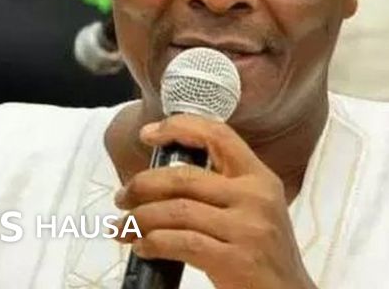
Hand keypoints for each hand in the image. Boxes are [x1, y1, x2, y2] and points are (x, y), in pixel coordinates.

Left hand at [115, 115, 314, 288]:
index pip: (218, 135)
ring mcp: (248, 228)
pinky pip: (182, 243)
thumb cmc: (265, 256)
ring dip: (140, 218)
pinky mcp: (236, 260)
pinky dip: (153, 243)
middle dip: (143, 185)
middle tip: (123, 197)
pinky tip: (142, 248)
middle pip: (185, 177)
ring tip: (124, 227)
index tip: (148, 133)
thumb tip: (164, 179)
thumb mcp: (256, 210)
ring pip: (177, 210)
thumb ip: (223, 190)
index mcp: (260, 178)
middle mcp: (256, 197)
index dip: (179, 127)